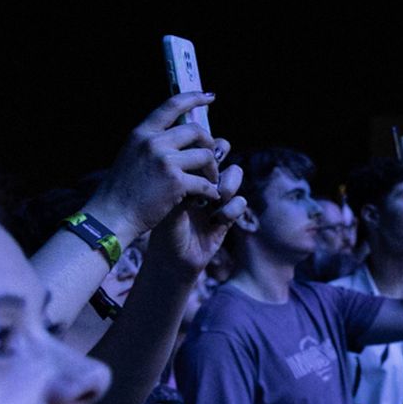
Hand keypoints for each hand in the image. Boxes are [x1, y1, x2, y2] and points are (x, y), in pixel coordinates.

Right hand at [85, 94, 225, 241]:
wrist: (110, 217)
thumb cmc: (122, 191)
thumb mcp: (131, 156)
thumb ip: (152, 143)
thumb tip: (180, 135)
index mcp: (141, 133)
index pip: (171, 105)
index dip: (194, 98)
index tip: (209, 96)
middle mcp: (153, 142)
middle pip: (197, 131)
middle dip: (210, 144)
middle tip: (212, 160)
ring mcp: (165, 161)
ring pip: (206, 155)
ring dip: (213, 170)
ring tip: (210, 181)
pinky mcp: (176, 181)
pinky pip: (206, 182)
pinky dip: (211, 191)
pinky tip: (209, 198)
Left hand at [146, 157, 245, 279]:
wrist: (172, 261)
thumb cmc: (162, 231)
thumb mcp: (167, 203)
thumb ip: (181, 183)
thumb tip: (193, 164)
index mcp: (183, 173)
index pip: (196, 147)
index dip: (204, 142)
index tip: (202, 145)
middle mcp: (201, 181)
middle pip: (221, 154)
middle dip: (221, 154)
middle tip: (216, 159)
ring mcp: (217, 197)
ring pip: (235, 175)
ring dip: (229, 183)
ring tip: (218, 196)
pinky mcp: (228, 215)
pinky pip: (240, 202)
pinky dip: (231, 209)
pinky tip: (216, 220)